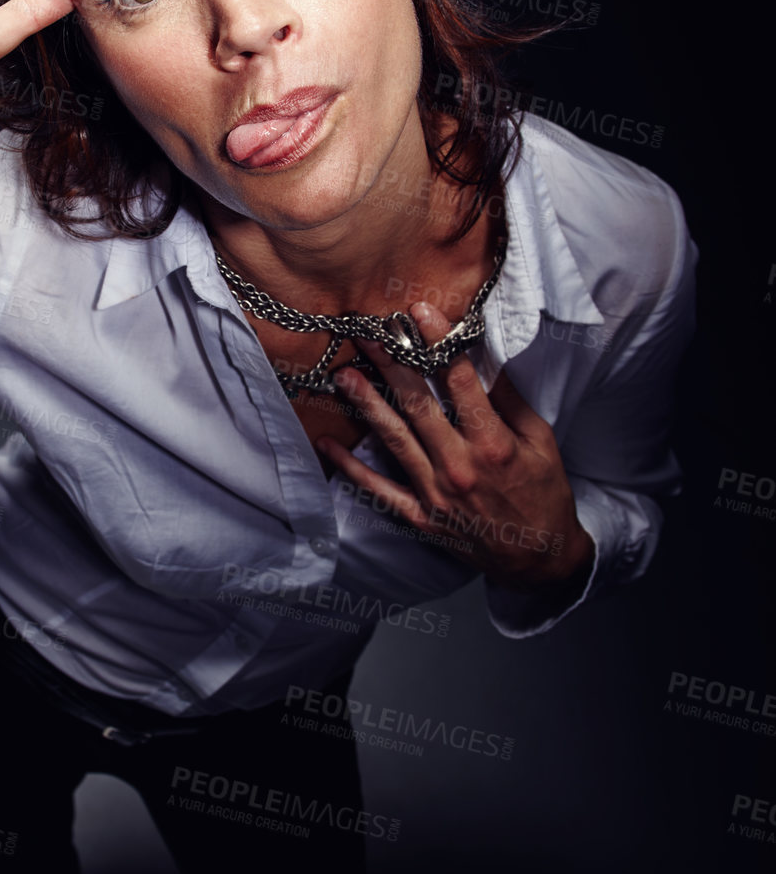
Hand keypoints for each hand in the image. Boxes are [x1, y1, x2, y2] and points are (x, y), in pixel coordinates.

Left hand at [317, 301, 594, 590]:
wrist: (538, 559)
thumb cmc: (544, 495)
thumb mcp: (541, 443)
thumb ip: (511, 402)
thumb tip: (486, 360)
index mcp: (493, 444)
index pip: (459, 382)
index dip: (437, 343)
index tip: (418, 314)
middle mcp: (459, 466)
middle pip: (418, 405)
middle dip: (391, 364)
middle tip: (367, 333)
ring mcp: (436, 493)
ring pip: (395, 439)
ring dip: (367, 404)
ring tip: (343, 374)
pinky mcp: (421, 516)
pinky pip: (380, 490)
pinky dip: (352, 468)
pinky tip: (328, 443)